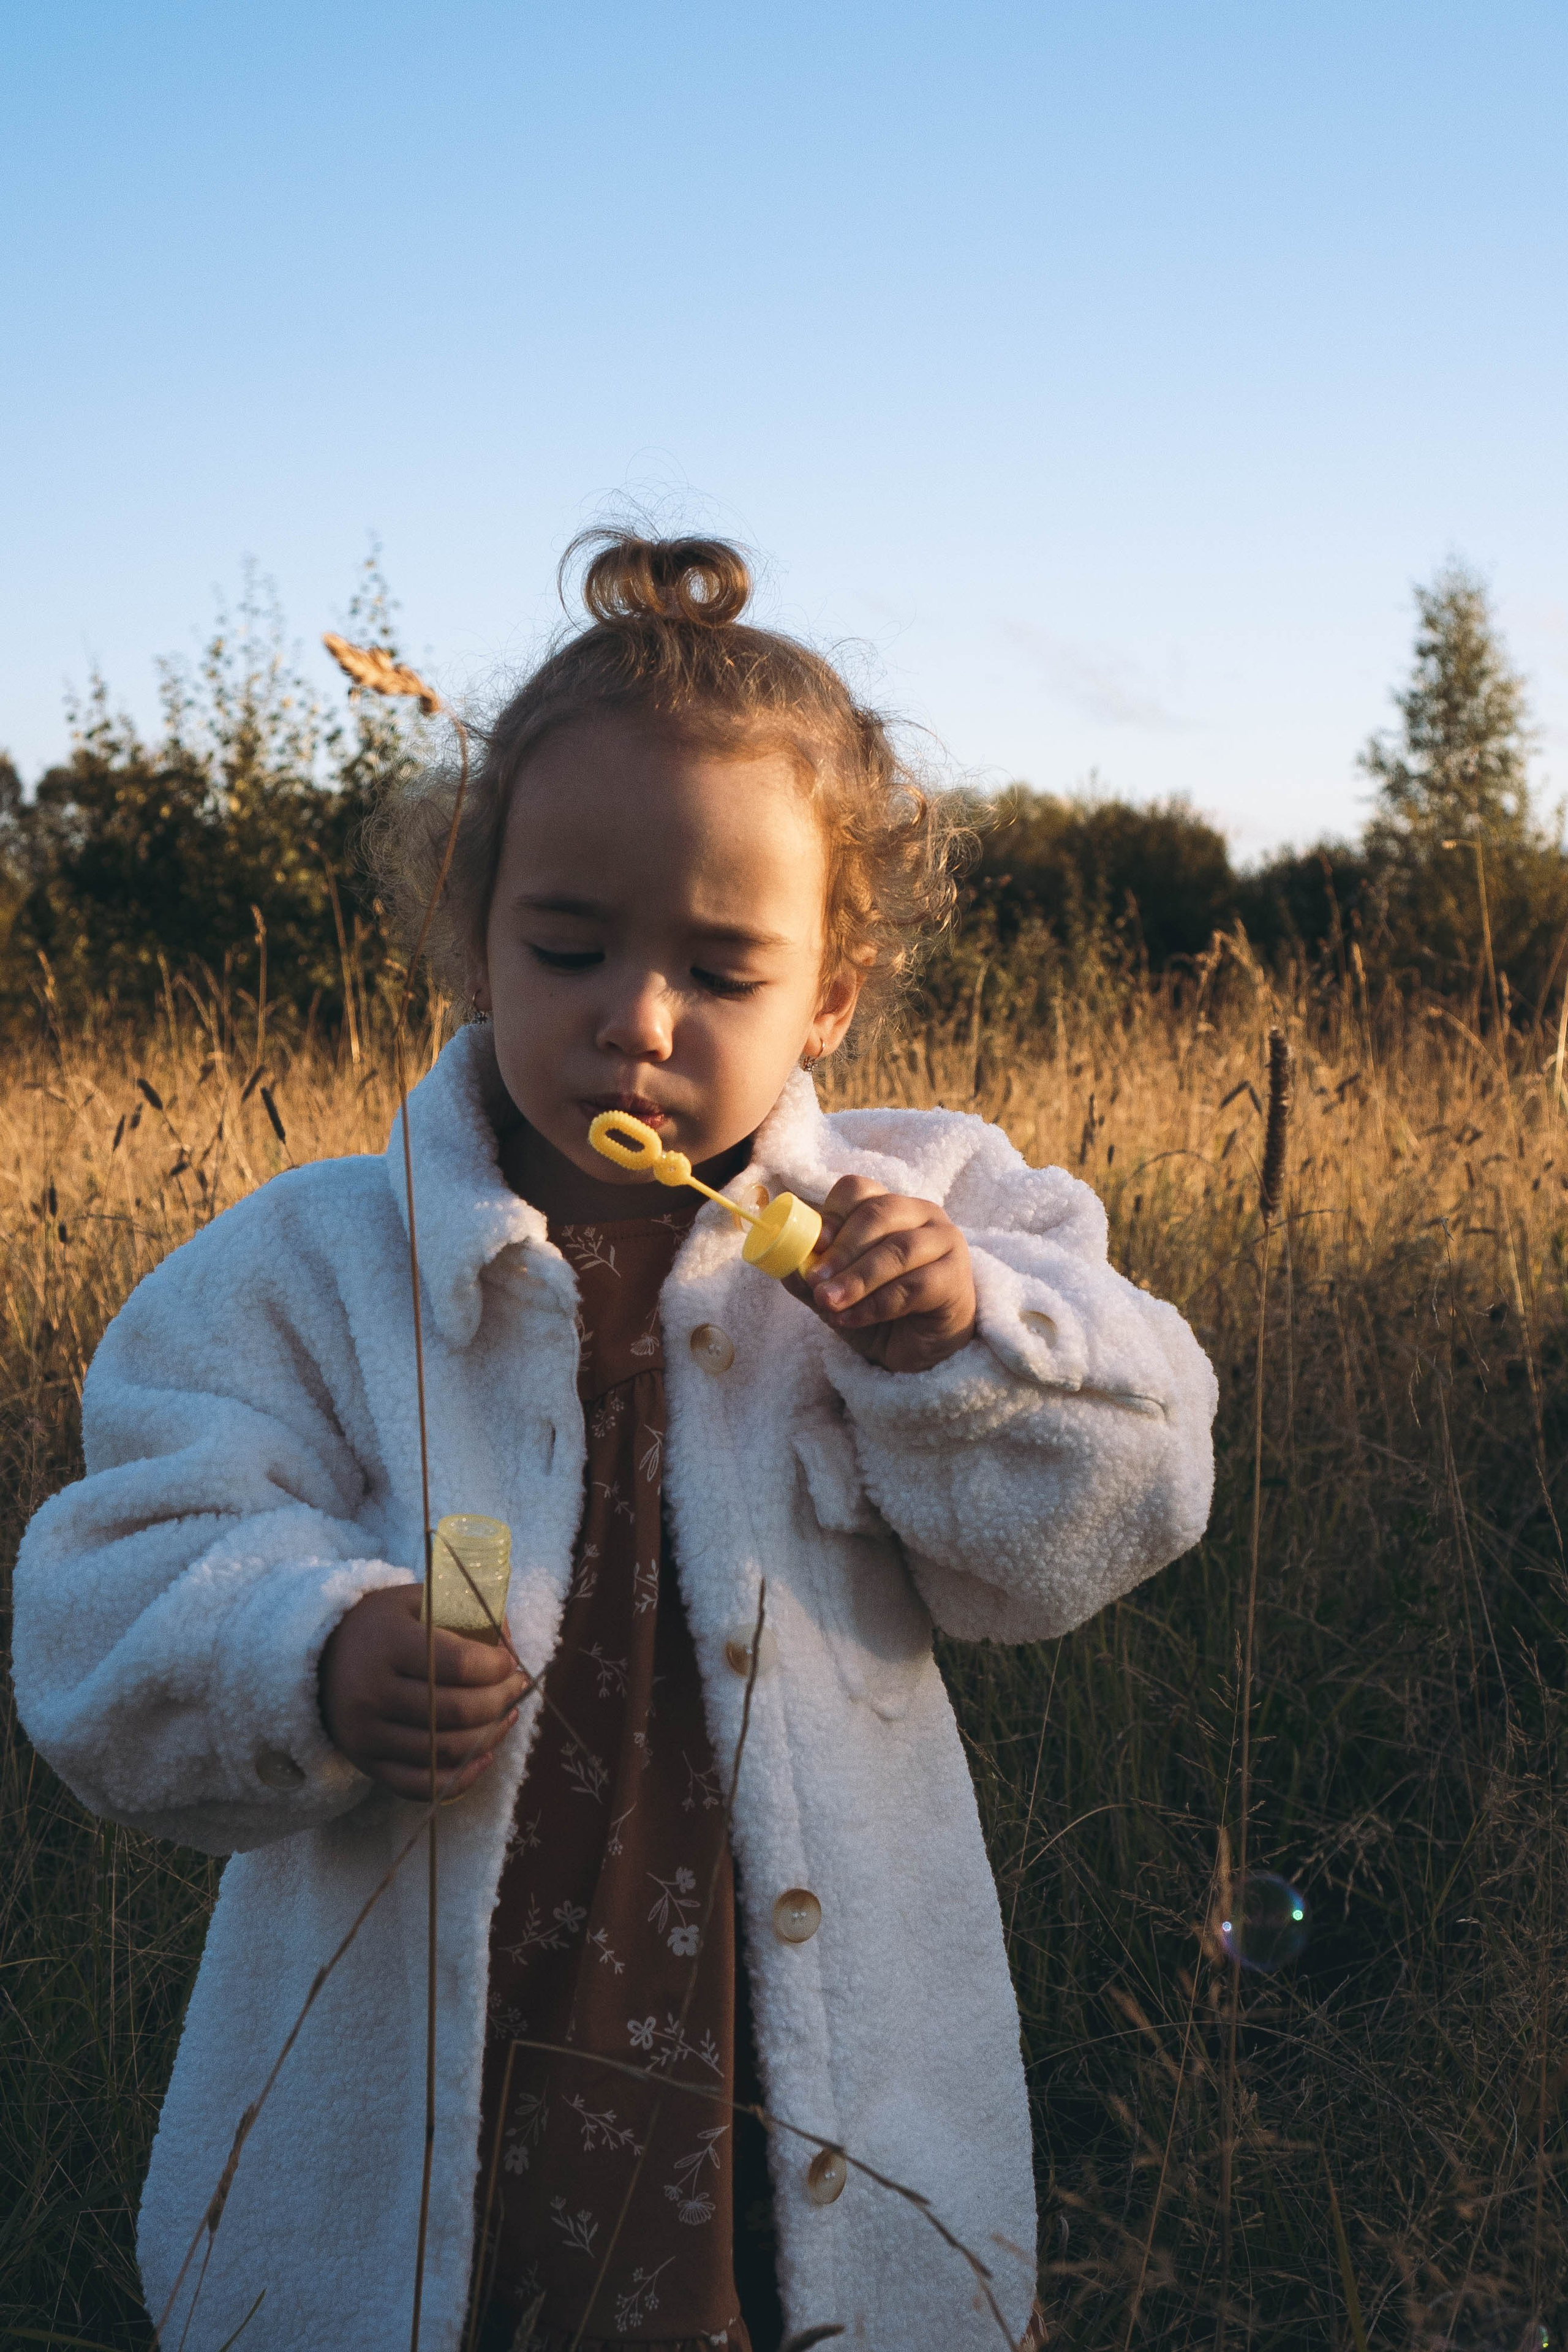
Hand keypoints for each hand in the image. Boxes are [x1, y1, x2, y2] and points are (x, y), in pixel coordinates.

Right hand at [318, 1584, 530, 1799]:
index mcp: (388, 1644)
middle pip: (457, 1711)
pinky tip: (484, 1755)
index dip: (497, 1666)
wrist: (321, 1656)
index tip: (509, 1662)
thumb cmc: (382, 1625)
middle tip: (516, 1688)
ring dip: (490, 1736)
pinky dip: (461, 1778)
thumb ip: (464, 1611)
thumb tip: (508, 1640)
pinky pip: (421, 1786)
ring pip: (446, 1751)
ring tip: (507, 1715)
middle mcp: (373, 1692)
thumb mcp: (416, 1600)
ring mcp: (367, 1734)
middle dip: (501, 1700)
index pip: (458, 1663)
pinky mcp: (365, 1764)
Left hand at [788, 1175, 977, 1373]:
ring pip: (898, 1250)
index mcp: (889, 1206)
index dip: (833, 1214)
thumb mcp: (838, 1291)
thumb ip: (812, 1275)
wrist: (919, 1350)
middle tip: (816, 1281)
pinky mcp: (955, 1278)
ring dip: (857, 1278)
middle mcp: (921, 1214)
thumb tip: (783, 1264)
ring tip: (828, 1303)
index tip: (813, 1245)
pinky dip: (877, 1304)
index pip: (859, 1191)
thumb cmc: (879, 1309)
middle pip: (879, 1214)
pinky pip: (914, 1286)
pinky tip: (852, 1318)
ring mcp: (945, 1242)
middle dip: (842, 1249)